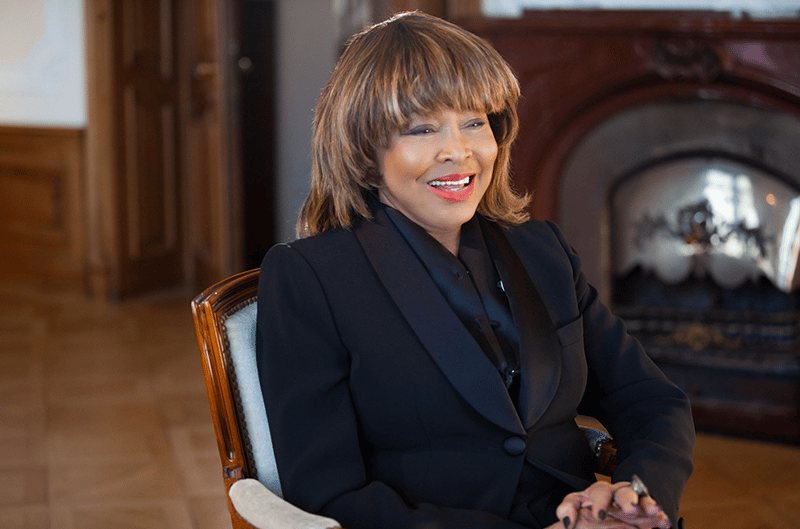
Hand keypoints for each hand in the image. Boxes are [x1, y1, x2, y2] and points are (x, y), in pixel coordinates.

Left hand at [553, 477, 670, 528]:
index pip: (592, 495)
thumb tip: (565, 521)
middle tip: (631, 508)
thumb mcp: (575, 518)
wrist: (602, 521)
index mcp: (592, 496)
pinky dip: (658, 515)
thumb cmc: (586, 519)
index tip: (599, 516)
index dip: (597, 503)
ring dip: (645, 503)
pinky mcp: (642, 515)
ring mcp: (628, 503)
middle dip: (625, 497)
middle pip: (620, 491)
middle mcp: (611, 496)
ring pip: (637, 497)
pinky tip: (664, 521)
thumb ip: (567, 514)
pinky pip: (651, 511)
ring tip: (654, 509)